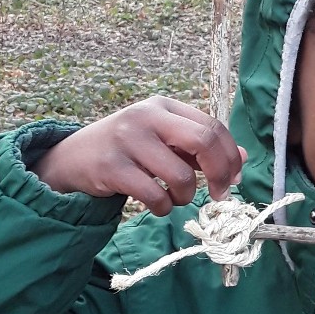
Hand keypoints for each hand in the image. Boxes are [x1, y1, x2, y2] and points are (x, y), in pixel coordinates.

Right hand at [32, 96, 246, 215]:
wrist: (71, 159)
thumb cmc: (128, 150)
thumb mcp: (163, 140)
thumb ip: (200, 148)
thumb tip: (243, 159)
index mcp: (163, 107)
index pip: (212, 126)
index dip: (231, 156)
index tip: (234, 178)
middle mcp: (146, 117)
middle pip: (204, 141)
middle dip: (220, 172)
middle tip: (220, 193)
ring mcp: (127, 140)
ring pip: (181, 175)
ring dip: (185, 197)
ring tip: (175, 198)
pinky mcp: (111, 168)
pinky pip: (155, 196)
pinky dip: (164, 207)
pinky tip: (158, 204)